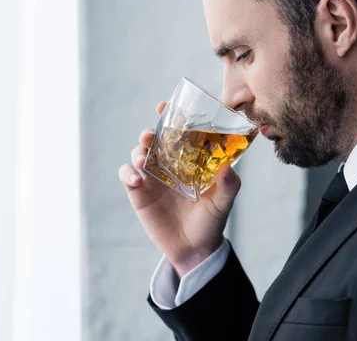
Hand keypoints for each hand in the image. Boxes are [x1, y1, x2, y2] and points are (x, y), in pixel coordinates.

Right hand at [118, 102, 241, 277]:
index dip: (170, 117)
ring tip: (143, 158)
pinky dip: (128, 173)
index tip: (165, 106)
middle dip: (150, 132)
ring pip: (138, 154)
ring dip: (138, 150)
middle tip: (151, 135)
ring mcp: (152, 178)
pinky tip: (137, 179)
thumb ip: (228, 185)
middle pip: (154, 140)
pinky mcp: (139, 193)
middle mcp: (168, 164)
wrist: (194, 249)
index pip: (177, 133)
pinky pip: (128, 176)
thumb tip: (228, 166)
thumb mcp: (223, 202)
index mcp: (188, 159)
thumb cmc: (211, 221)